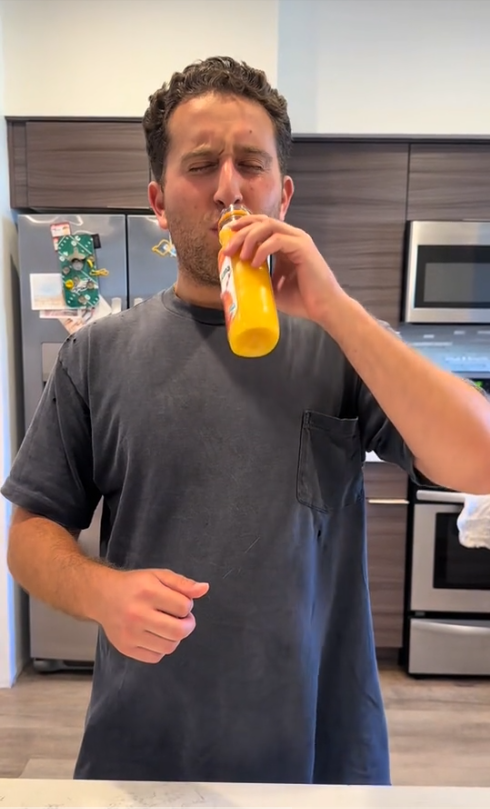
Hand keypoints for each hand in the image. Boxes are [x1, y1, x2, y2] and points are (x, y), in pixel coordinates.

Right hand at [95, 568, 208, 663]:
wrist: (103, 596)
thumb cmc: (135, 585)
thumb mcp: (159, 576)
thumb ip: (182, 583)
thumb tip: (204, 589)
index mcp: (148, 592)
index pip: (184, 607)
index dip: (187, 605)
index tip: (179, 603)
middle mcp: (137, 614)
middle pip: (179, 631)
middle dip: (187, 625)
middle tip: (181, 619)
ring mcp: (130, 634)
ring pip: (169, 646)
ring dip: (175, 637)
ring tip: (167, 626)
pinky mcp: (125, 648)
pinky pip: (156, 657)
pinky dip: (161, 648)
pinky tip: (156, 635)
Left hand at [223, 214, 346, 325]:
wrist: (324, 309)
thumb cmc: (302, 300)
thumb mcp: (273, 287)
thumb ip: (259, 279)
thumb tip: (236, 281)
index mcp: (285, 243)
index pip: (261, 225)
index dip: (243, 228)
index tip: (226, 239)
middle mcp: (293, 237)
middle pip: (262, 221)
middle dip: (241, 231)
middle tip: (227, 247)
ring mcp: (299, 240)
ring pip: (269, 226)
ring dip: (250, 238)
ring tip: (241, 255)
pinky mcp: (303, 248)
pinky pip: (277, 240)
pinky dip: (263, 249)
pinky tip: (255, 263)